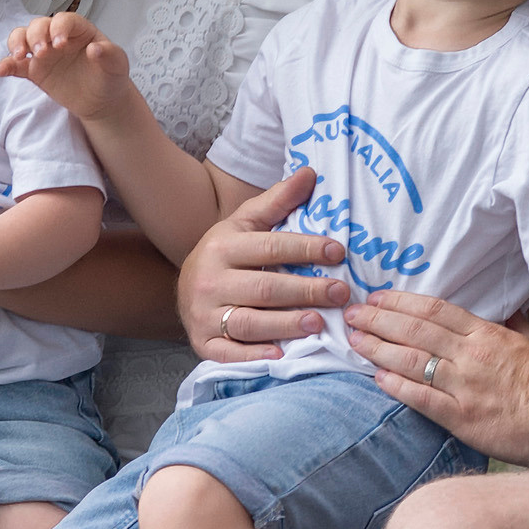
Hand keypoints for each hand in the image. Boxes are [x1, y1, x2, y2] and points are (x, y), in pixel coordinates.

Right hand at [0, 11, 132, 123]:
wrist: (102, 100)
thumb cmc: (110, 76)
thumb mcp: (117, 65)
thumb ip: (109, 54)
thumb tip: (94, 49)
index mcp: (78, 30)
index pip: (64, 20)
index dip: (59, 28)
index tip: (60, 44)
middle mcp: (57, 36)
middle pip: (38, 25)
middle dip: (36, 35)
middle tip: (41, 53)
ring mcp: (44, 53)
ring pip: (22, 38)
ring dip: (17, 44)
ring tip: (21, 57)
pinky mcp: (34, 71)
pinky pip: (16, 65)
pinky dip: (7, 65)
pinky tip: (2, 71)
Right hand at [177, 167, 349, 360]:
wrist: (186, 288)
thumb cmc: (227, 254)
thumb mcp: (246, 223)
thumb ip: (278, 201)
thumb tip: (310, 173)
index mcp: (222, 246)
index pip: (270, 247)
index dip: (306, 249)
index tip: (338, 252)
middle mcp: (209, 280)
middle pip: (263, 288)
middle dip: (305, 290)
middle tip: (341, 293)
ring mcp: (204, 315)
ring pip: (248, 322)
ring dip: (286, 325)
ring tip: (319, 323)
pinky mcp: (202, 343)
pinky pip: (228, 353)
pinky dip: (254, 355)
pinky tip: (281, 355)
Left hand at [344, 290, 528, 460]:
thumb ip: (513, 325)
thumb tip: (507, 309)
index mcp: (486, 334)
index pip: (434, 310)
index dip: (400, 302)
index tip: (376, 297)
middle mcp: (471, 355)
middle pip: (415, 330)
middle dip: (378, 320)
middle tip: (352, 314)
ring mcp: (465, 386)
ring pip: (412, 360)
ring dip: (378, 349)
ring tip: (354, 341)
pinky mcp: (462, 417)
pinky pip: (422, 398)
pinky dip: (397, 386)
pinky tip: (377, 378)